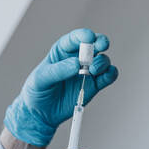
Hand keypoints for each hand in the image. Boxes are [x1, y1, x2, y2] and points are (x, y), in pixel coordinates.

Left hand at [4, 28, 118, 145]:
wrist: (41, 113)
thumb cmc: (37, 91)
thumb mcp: (41, 79)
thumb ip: (58, 70)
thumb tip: (77, 64)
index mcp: (63, 51)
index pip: (75, 38)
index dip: (84, 35)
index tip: (89, 37)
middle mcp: (78, 58)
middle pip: (94, 45)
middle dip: (100, 43)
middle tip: (101, 46)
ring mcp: (87, 72)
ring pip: (103, 60)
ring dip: (102, 62)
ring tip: (92, 70)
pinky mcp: (94, 86)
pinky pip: (108, 76)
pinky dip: (111, 74)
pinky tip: (106, 75)